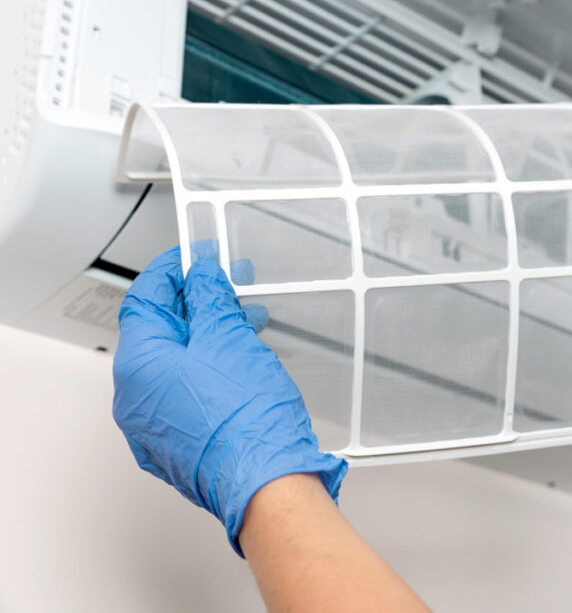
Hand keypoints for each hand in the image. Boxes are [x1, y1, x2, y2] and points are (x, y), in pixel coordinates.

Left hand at [112, 247, 346, 555]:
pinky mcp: (180, 445)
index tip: (194, 258)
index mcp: (138, 366)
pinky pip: (187, 395)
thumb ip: (210, 299)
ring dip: (209, 337)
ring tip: (246, 322)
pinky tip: (240, 361)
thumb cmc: (246, 420)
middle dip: (196, 304)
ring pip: (176, 365)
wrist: (267, 481)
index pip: (144, 300)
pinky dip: (210, 370)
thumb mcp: (229, 338)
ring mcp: (155, 428)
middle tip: (226, 284)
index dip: (171, 272)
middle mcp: (136, 400)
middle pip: (160, 334)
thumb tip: (201, 278)